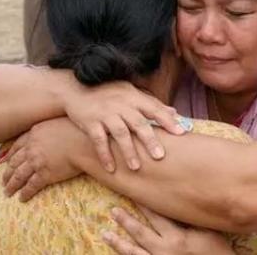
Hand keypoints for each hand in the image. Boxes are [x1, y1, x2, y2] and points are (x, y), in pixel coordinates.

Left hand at [1, 117, 84, 200]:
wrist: (85, 142)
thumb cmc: (78, 129)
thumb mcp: (58, 122)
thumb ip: (49, 127)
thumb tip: (50, 130)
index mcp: (34, 133)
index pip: (17, 146)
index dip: (9, 155)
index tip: (4, 161)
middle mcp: (32, 148)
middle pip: (14, 162)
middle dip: (7, 172)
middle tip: (3, 180)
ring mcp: (37, 162)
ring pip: (19, 176)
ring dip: (11, 186)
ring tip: (7, 192)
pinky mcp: (45, 175)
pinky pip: (31, 186)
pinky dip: (25, 193)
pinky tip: (22, 199)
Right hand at [61, 81, 185, 172]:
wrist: (74, 87)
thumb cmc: (108, 92)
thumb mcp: (130, 92)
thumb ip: (151, 103)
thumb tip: (175, 112)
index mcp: (133, 97)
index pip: (154, 108)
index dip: (168, 120)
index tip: (181, 133)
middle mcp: (121, 104)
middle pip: (138, 123)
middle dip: (150, 140)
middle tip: (160, 156)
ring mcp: (105, 113)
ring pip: (119, 132)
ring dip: (128, 150)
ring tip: (136, 167)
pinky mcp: (90, 121)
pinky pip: (98, 140)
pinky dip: (104, 155)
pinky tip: (111, 168)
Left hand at [102, 205, 233, 254]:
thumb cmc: (216, 251)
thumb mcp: (206, 231)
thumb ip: (191, 217)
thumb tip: (180, 196)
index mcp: (176, 237)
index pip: (155, 216)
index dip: (143, 203)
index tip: (133, 192)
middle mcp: (164, 250)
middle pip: (140, 232)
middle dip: (126, 221)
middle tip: (113, 210)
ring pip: (134, 252)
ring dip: (119, 242)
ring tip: (105, 233)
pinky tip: (119, 254)